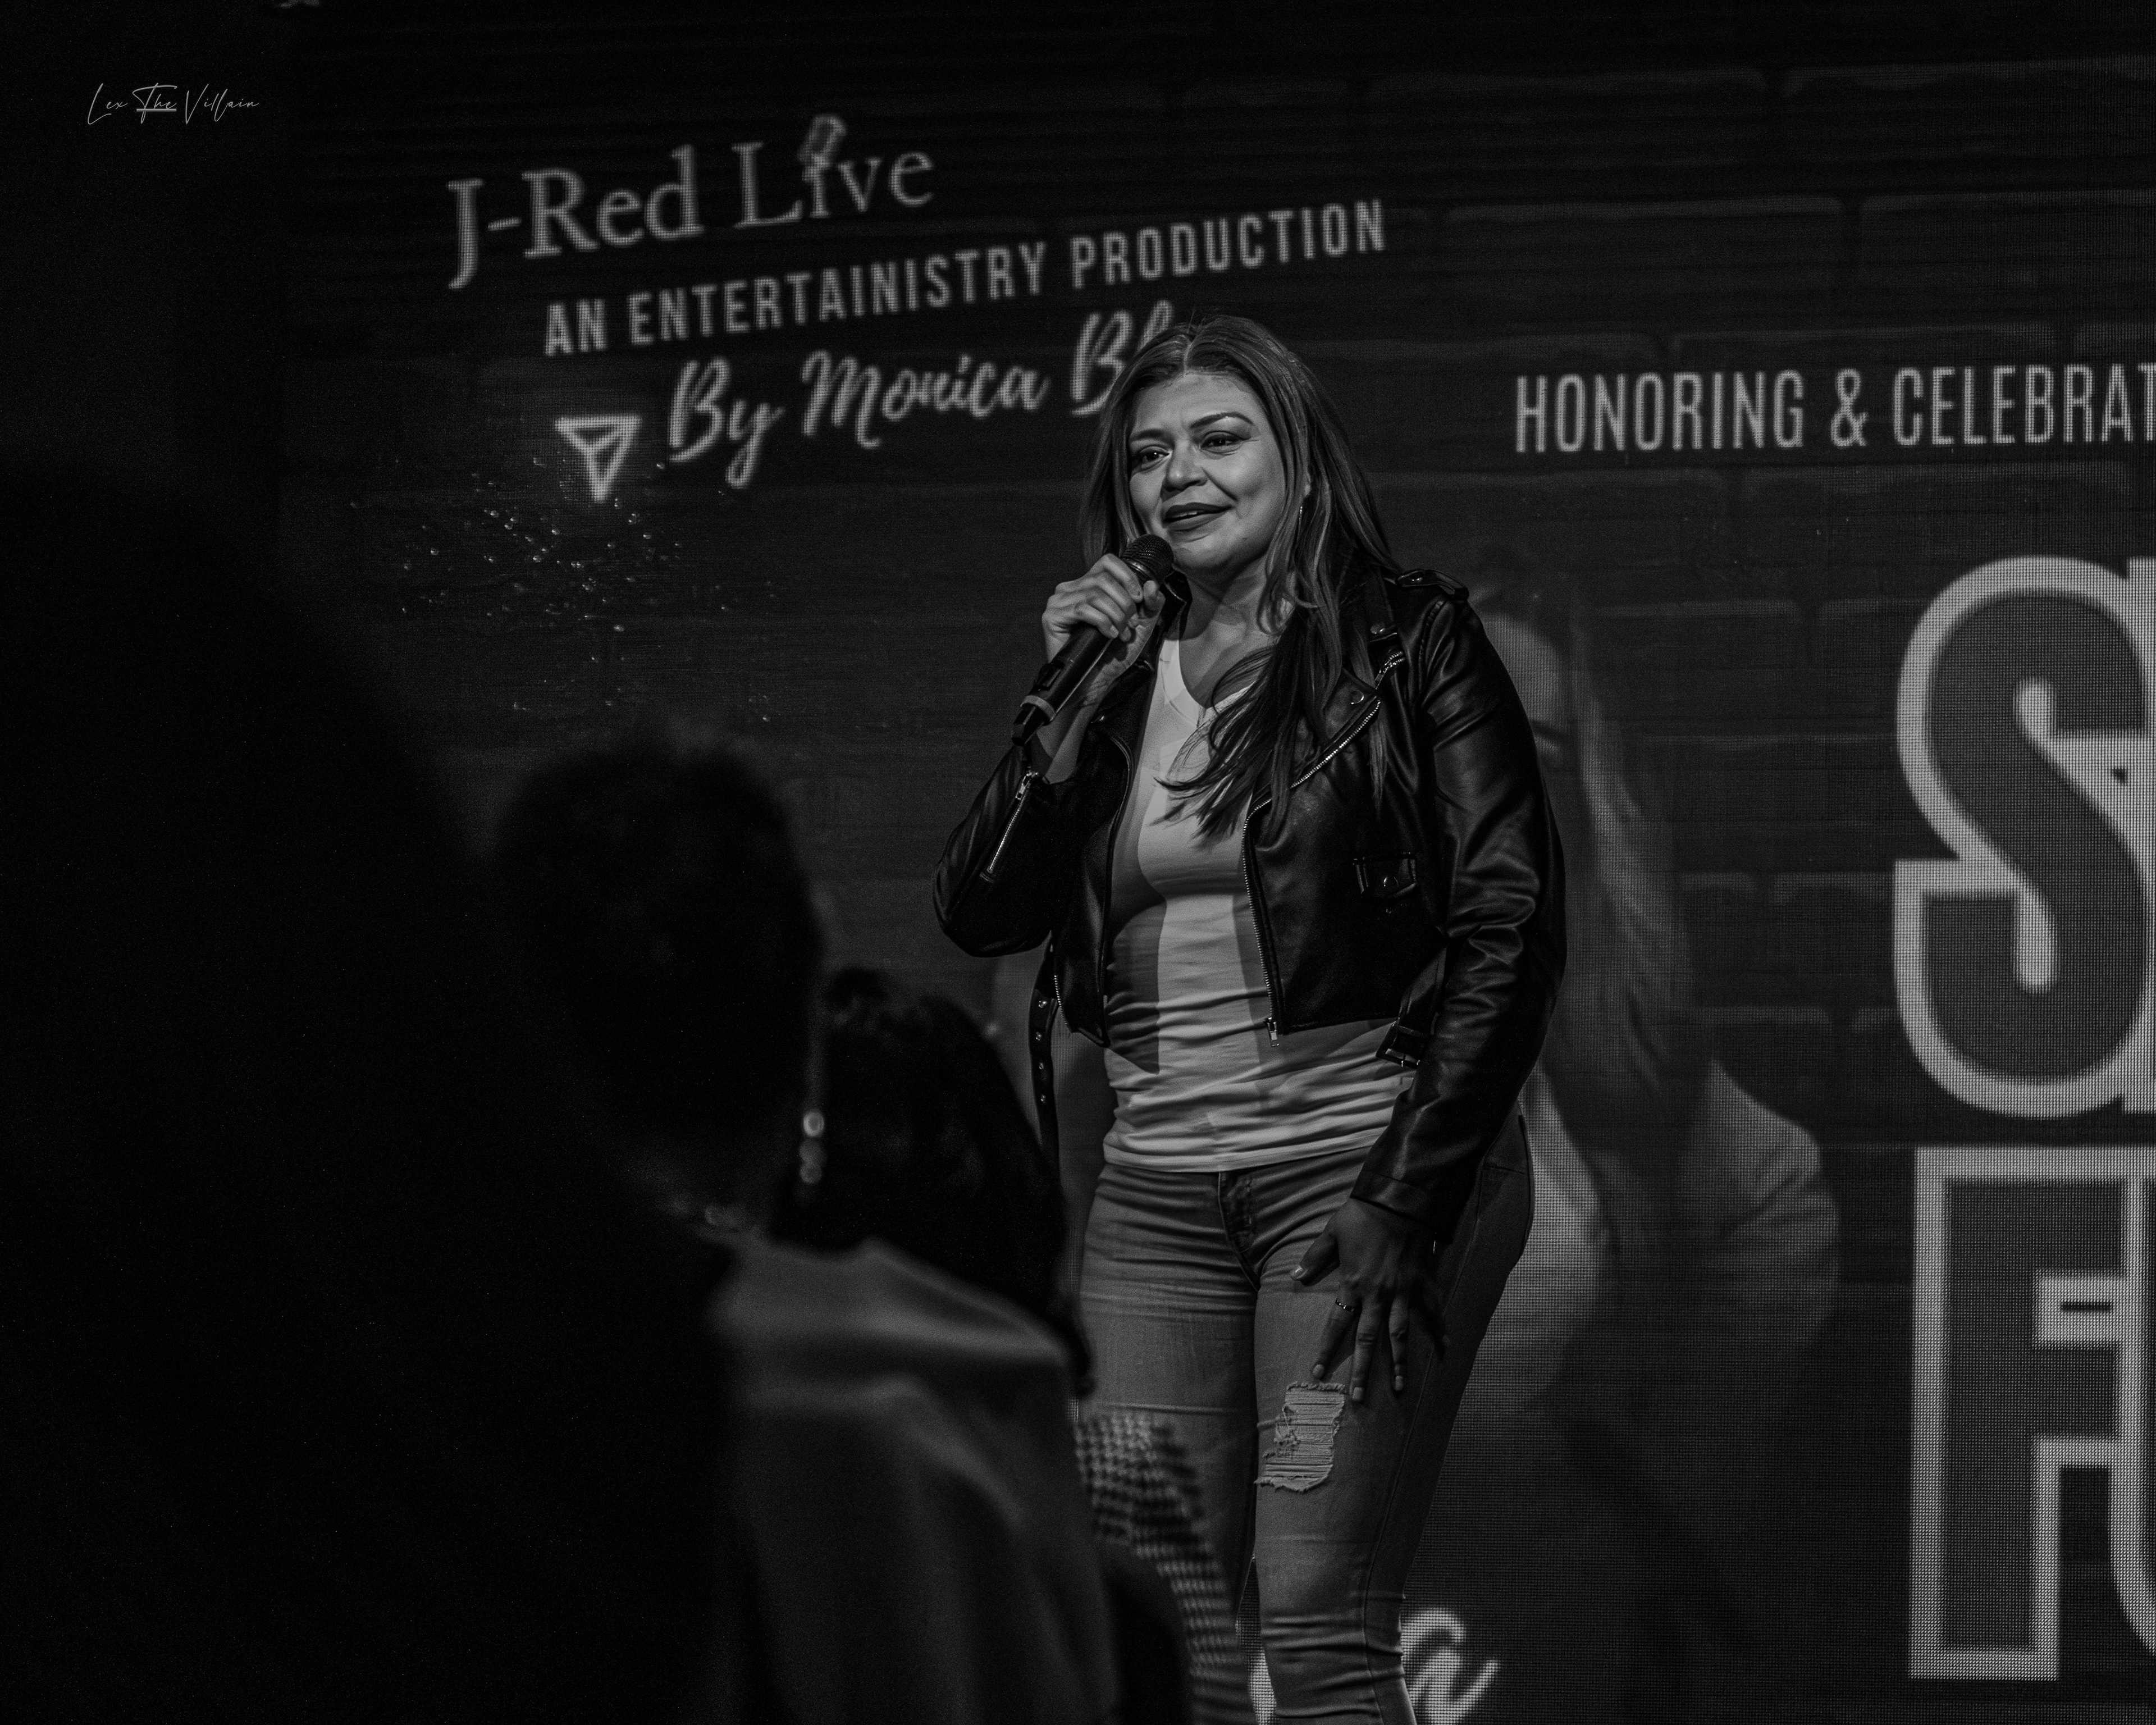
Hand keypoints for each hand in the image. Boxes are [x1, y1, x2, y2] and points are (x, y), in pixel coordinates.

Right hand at [1041, 553, 1164, 709]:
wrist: (1095, 682)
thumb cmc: (1112, 654)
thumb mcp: (1140, 625)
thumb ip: (1150, 603)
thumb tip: (1151, 583)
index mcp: (1089, 585)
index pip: (1108, 562)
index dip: (1127, 577)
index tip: (1139, 599)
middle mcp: (1071, 589)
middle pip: (1103, 579)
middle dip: (1125, 603)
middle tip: (1130, 624)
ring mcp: (1059, 601)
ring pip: (1095, 594)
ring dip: (1116, 616)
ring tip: (1121, 633)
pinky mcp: (1052, 617)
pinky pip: (1083, 609)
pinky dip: (1102, 622)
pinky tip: (1108, 635)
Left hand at [1292, 1196, 1446, 1401]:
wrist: (1399, 1200)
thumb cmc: (1362, 1214)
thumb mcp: (1331, 1233)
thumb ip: (1315, 1257)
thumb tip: (1295, 1274)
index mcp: (1353, 1284)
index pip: (1336, 1325)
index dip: (1326, 1350)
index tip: (1317, 1373)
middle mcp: (1378, 1295)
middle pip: (1368, 1339)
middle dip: (1362, 1370)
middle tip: (1358, 1398)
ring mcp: (1403, 1292)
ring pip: (1400, 1335)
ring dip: (1399, 1363)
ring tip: (1400, 1389)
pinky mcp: (1423, 1284)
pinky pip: (1433, 1313)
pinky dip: (1440, 1331)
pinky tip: (1446, 1351)